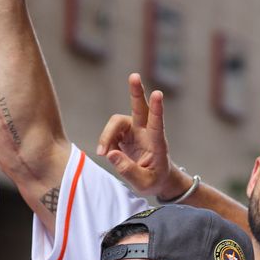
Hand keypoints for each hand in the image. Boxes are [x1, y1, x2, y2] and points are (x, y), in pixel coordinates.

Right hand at [96, 73, 181, 198]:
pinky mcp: (125, 134)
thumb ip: (128, 170)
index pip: (157, 124)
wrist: (157, 179)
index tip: (158, 94)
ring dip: (107, 135)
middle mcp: (146, 132)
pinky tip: (107, 154)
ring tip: (102, 153)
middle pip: (140, 108)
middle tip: (134, 76)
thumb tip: (110, 154)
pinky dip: (105, 142)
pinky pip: (110, 132)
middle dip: (136, 92)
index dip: (157, 109)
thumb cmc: (155, 181)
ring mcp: (135, 131)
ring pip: (117, 122)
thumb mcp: (144, 183)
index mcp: (157, 143)